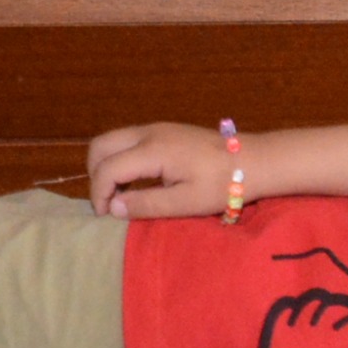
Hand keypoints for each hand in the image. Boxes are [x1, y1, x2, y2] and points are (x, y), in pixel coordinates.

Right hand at [87, 122, 237, 220]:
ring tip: (121, 197)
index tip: (106, 217)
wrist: (252, 160)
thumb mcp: (186, 202)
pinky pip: (127, 142)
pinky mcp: (162, 131)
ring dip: (107, 167)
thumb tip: (113, 208)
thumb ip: (147, 204)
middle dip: (96, 176)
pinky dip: (120, 160)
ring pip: (112, 141)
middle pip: (100, 146)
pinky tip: (135, 183)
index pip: (108, 168)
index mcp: (152, 150)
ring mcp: (154, 129)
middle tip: (108, 204)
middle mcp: (148, 132)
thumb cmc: (222, 185)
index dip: (99, 194)